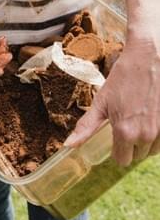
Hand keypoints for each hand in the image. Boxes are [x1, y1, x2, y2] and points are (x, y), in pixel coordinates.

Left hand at [65, 37, 159, 165]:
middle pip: (137, 156)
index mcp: (125, 132)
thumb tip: (68, 145)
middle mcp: (147, 136)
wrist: (150, 59)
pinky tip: (153, 117)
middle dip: (131, 144)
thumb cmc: (124, 79)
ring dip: (147, 140)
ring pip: (153, 150)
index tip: (115, 136)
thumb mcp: (101, 102)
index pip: (121, 160)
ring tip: (141, 118)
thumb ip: (86, 127)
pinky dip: (159, 134)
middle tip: (128, 123)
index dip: (117, 150)